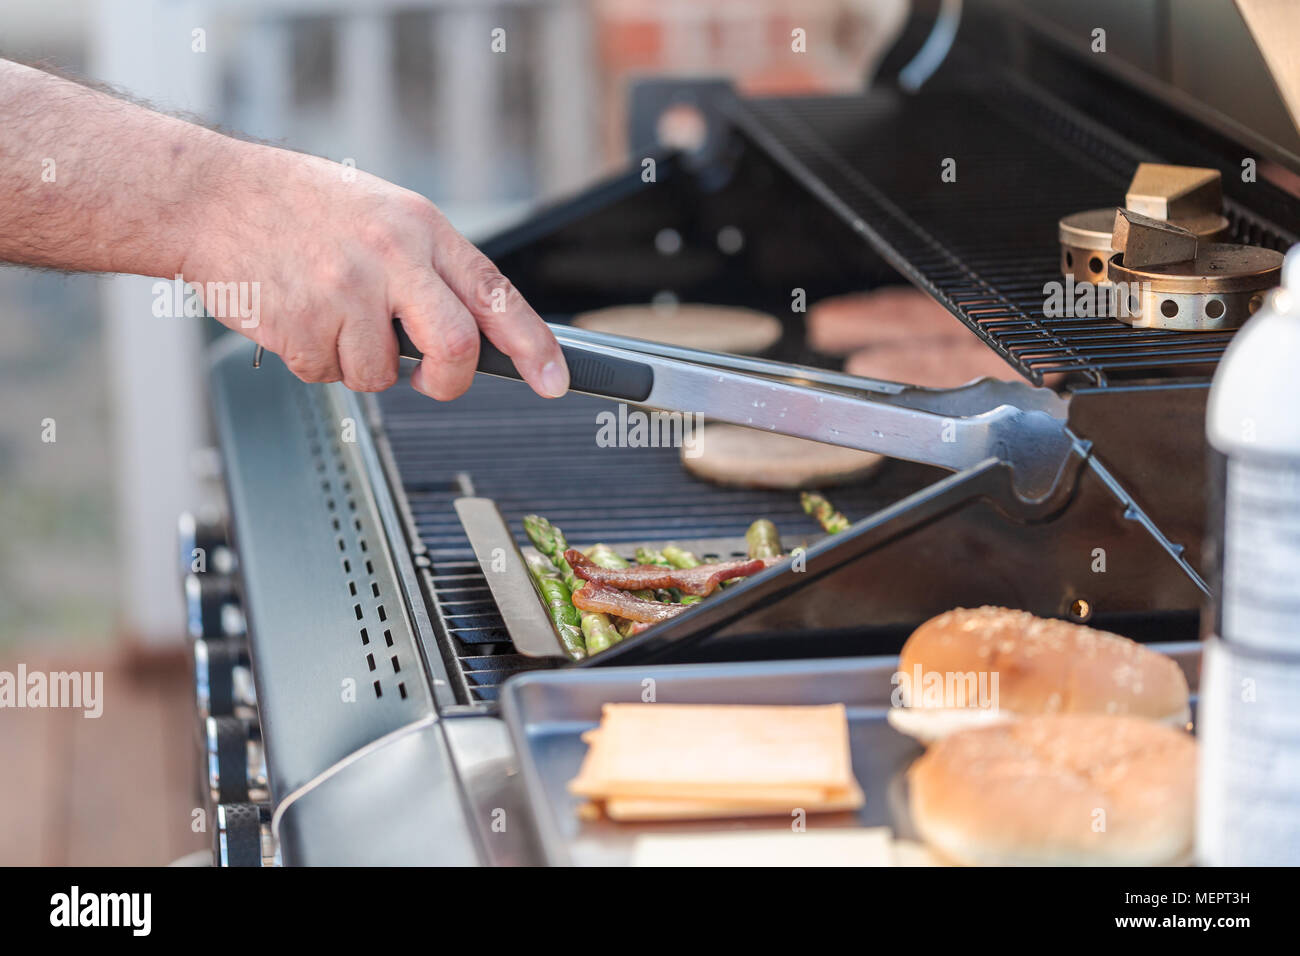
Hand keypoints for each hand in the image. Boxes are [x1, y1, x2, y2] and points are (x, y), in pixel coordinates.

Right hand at [181, 142, 568, 399]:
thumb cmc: (296, 204)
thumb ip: (427, 266)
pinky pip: (329, 376)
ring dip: (359, 364)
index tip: (555, 380)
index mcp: (420, 227)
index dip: (534, 345)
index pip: (496, 294)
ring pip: (382, 375)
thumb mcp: (381, 213)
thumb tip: (472, 329)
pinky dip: (316, 362)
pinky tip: (297, 317)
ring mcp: (346, 292)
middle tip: (429, 380)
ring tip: (329, 315)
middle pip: (456, 347)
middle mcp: (391, 257)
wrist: (209, 196)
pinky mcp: (304, 325)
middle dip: (448, 380)